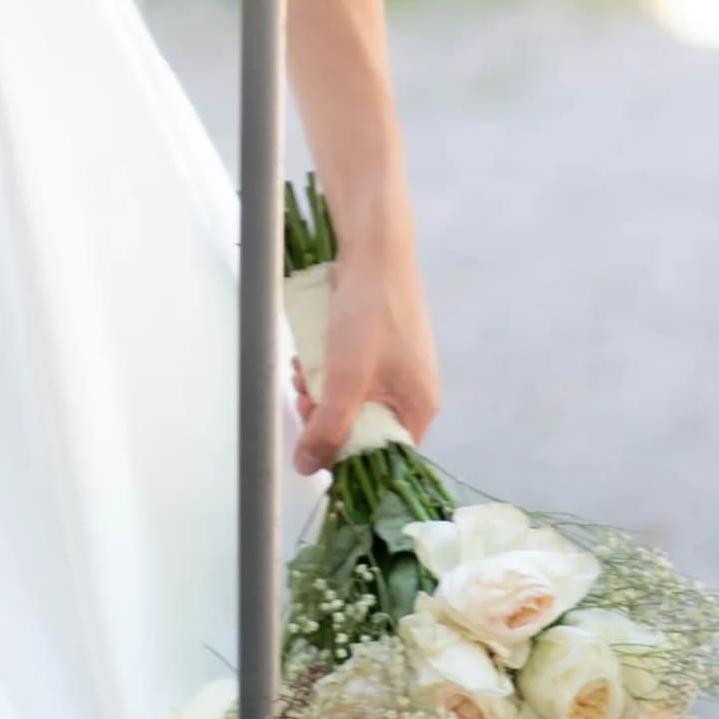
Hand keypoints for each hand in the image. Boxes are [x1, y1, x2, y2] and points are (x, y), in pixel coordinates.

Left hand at [291, 249, 439, 477]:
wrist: (375, 252)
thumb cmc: (369, 315)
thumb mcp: (346, 379)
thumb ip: (327, 426)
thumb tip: (307, 466)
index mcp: (417, 407)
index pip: (382, 454)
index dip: (345, 452)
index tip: (315, 438)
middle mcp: (412, 392)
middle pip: (363, 426)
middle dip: (326, 416)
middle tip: (302, 398)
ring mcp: (396, 367)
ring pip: (351, 398)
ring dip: (320, 391)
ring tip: (300, 372)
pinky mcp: (379, 347)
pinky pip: (349, 374)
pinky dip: (326, 369)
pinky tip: (308, 355)